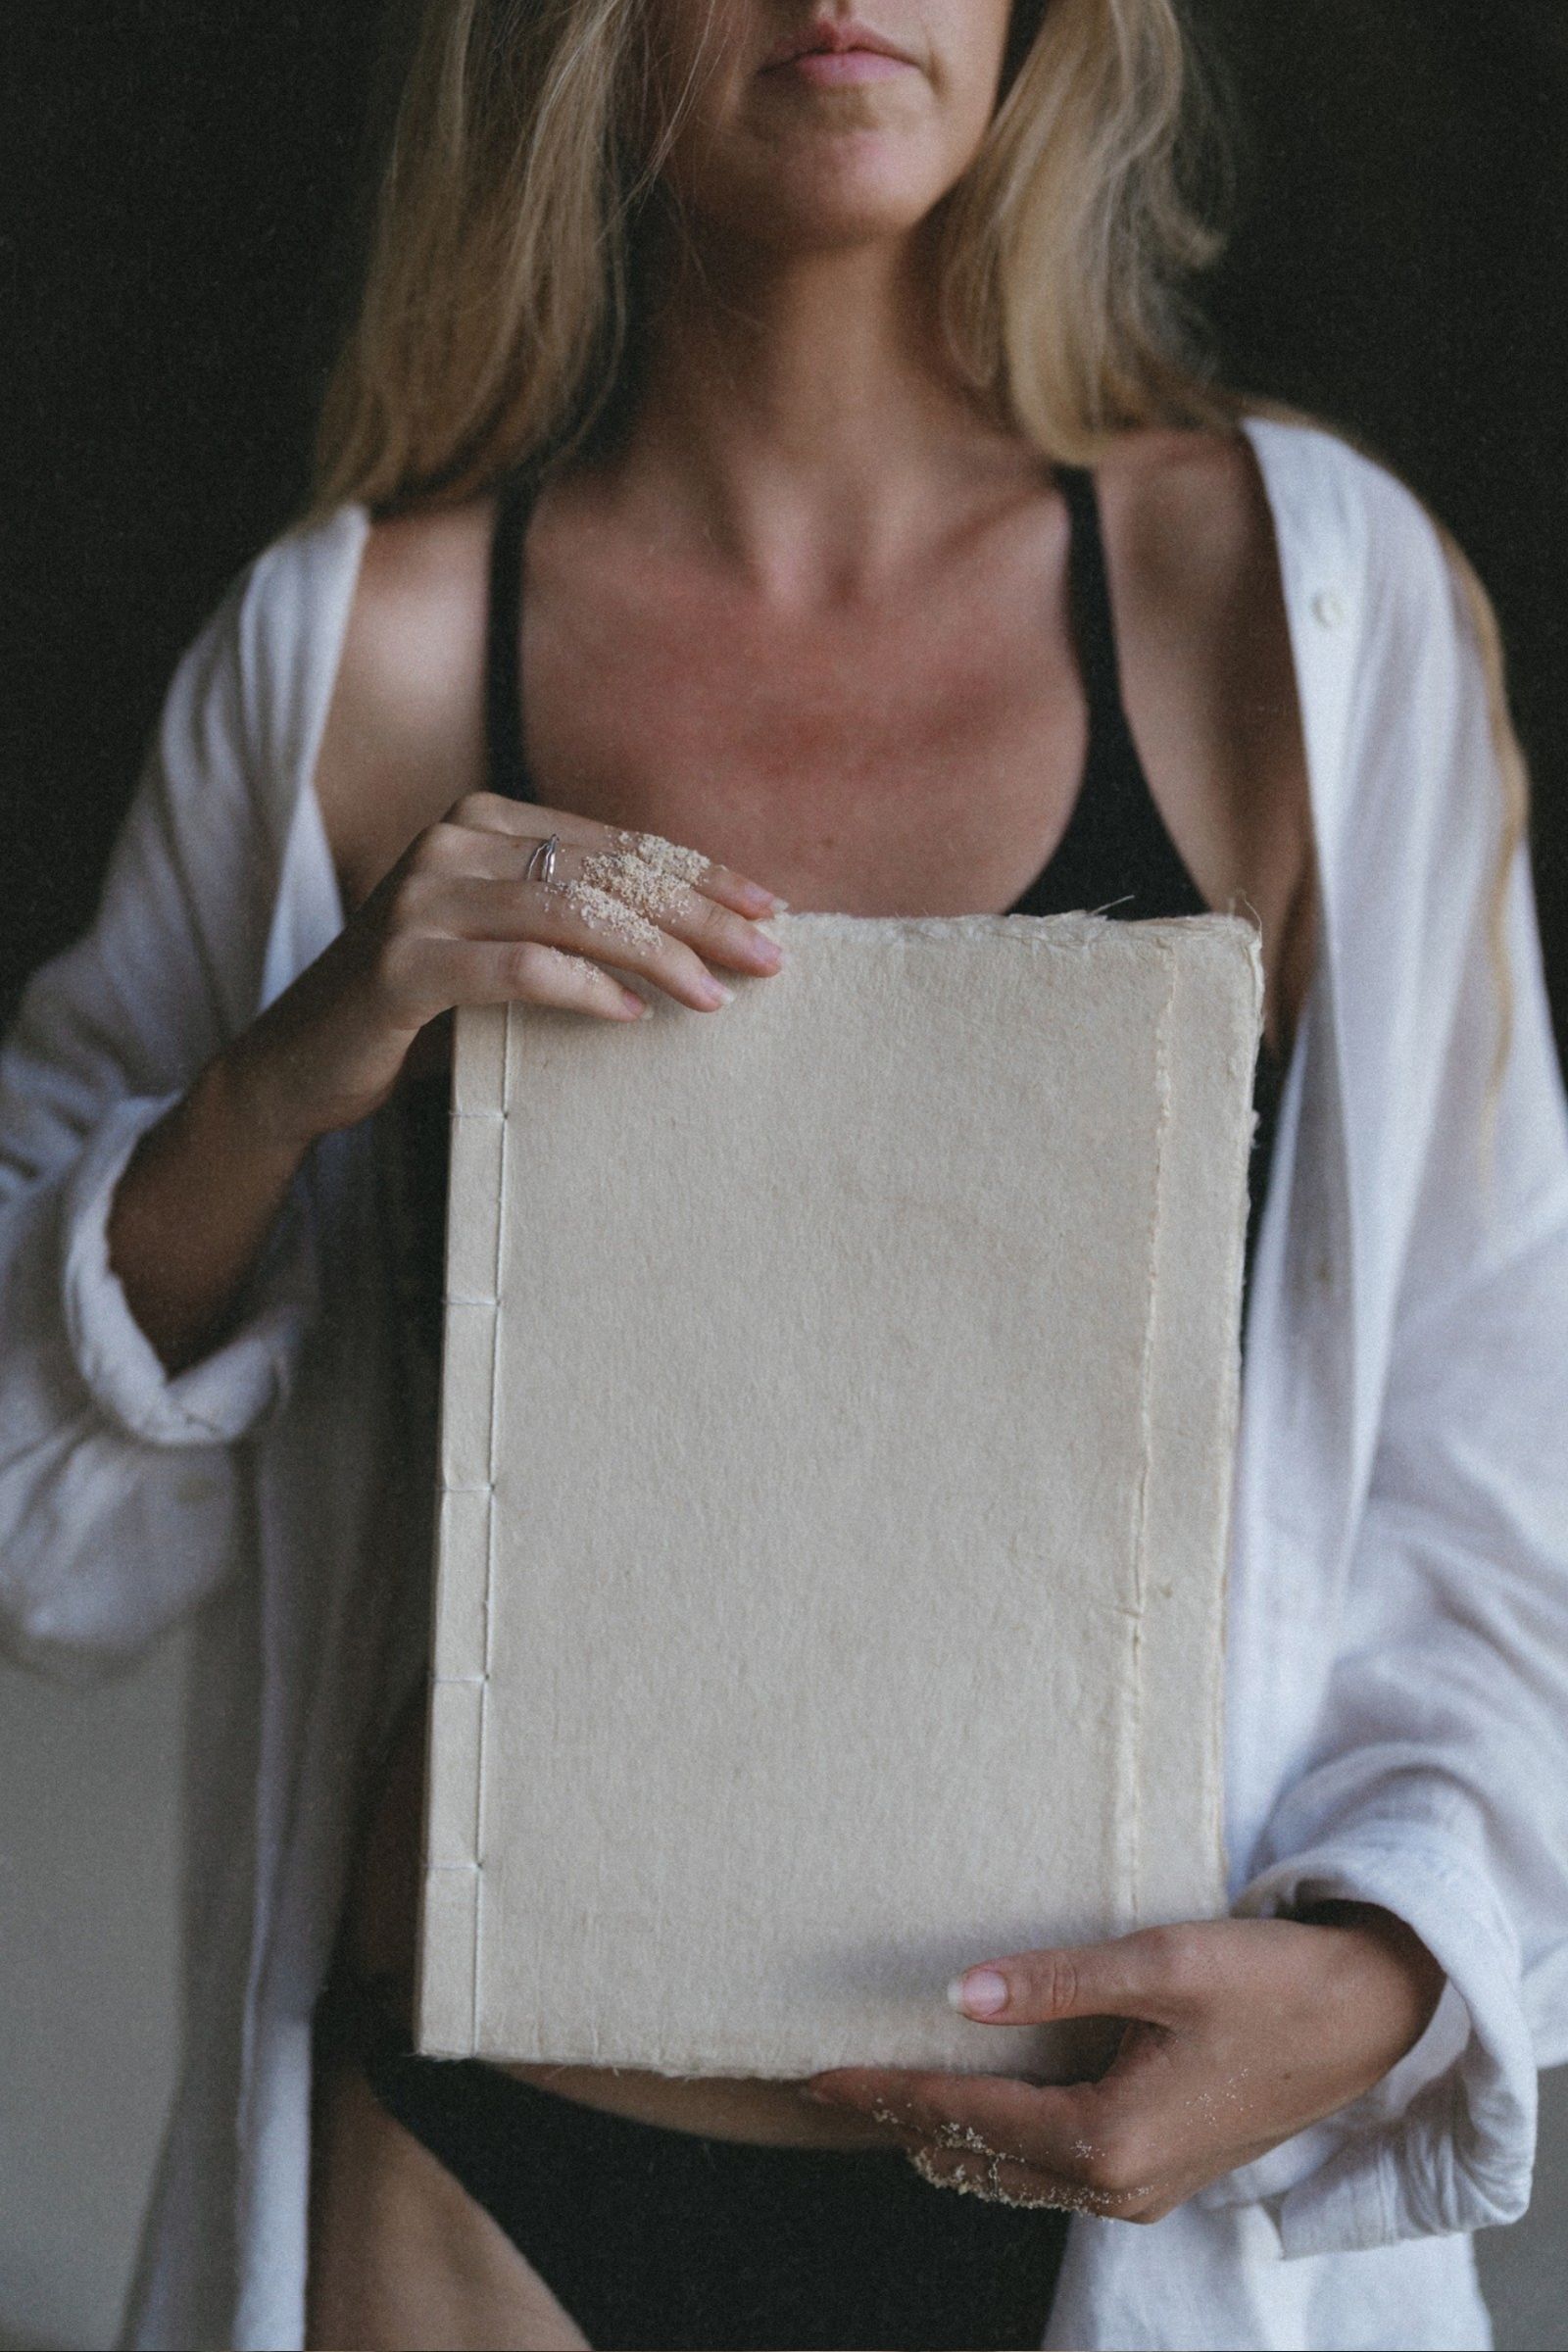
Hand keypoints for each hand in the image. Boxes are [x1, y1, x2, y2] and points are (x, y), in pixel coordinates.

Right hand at [225, 795, 786, 1148]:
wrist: (300, 1063)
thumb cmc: (420, 1011)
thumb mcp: (501, 947)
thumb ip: (572, 922)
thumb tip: (702, 940)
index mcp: (484, 823)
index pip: (616, 843)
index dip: (700, 875)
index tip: (769, 910)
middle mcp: (451, 842)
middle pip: (606, 872)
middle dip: (698, 915)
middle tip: (769, 956)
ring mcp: (420, 898)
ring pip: (571, 911)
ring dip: (656, 954)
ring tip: (714, 994)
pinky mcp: (401, 963)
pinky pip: (518, 967)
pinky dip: (585, 989)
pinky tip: (633, 1015)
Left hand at [805, 1907, 1444, 2220]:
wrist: (1369, 2017)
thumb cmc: (1273, 1982)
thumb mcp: (1162, 1965)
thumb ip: (1056, 1981)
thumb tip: (959, 1995)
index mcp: (1108, 2139)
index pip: (965, 2116)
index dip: (884, 2092)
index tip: (816, 2075)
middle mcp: (1118, 2183)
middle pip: (977, 2154)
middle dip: (901, 2117)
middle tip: (830, 2084)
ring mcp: (1141, 2188)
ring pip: (1012, 2169)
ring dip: (948, 2129)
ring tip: (882, 2090)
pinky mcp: (1159, 2170)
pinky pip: (1053, 2166)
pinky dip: (1000, 2136)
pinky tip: (976, 2100)